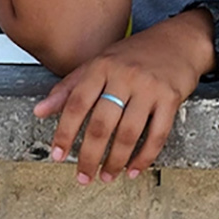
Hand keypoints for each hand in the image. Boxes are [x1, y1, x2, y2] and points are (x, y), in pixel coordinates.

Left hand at [36, 12, 210, 183]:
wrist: (179, 40)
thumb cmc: (135, 54)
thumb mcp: (99, 63)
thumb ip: (69, 87)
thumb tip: (39, 111)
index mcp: (101, 66)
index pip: (77, 104)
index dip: (65, 133)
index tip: (57, 156)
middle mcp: (124, 75)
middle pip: (102, 124)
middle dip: (89, 156)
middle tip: (83, 177)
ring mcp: (149, 87)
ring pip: (128, 134)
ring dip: (115, 161)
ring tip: (107, 177)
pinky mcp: (171, 98)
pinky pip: (157, 135)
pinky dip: (144, 157)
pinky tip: (133, 170)